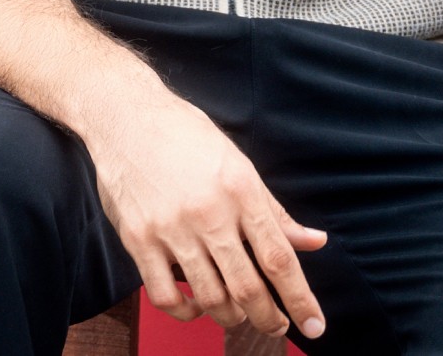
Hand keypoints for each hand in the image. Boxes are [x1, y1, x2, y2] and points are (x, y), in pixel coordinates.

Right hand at [85, 93, 328, 339]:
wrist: (127, 115)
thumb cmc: (187, 136)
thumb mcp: (239, 163)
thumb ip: (275, 211)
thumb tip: (315, 242)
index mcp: (240, 188)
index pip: (278, 257)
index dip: (300, 299)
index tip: (314, 327)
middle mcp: (209, 211)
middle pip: (247, 287)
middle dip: (269, 318)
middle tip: (277, 325)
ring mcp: (171, 227)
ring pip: (210, 297)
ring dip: (231, 316)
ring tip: (238, 311)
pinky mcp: (139, 238)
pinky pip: (166, 295)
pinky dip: (186, 312)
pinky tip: (197, 305)